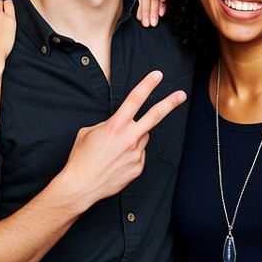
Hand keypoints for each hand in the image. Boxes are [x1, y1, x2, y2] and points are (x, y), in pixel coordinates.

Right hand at [63, 70, 186, 207]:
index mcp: (115, 126)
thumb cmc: (81, 158)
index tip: (157, 76)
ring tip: (115, 150)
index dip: (147, 85)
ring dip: (134, 138)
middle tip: (181, 95)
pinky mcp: (138, 167)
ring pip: (143, 138)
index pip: (135, 99)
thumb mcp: (89, 132)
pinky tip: (117, 161)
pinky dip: (132, 154)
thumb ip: (108, 125)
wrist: (81, 185)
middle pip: (155, 116)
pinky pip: (139, 155)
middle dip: (169, 103)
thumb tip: (120, 125)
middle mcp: (129, 138)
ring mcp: (136, 154)